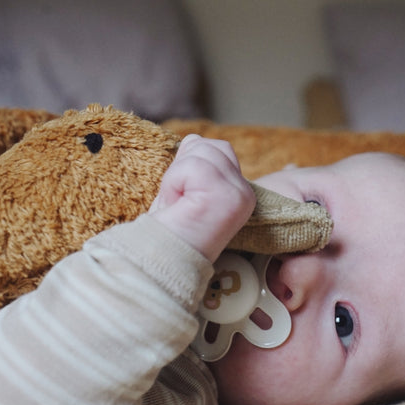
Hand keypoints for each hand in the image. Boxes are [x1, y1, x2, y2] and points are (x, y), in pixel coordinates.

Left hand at [149, 135, 255, 262]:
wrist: (158, 263)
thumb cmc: (167, 230)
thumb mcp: (182, 188)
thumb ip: (193, 163)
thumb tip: (193, 140)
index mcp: (238, 192)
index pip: (216, 149)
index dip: (189, 168)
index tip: (183, 201)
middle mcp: (246, 192)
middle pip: (209, 145)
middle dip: (183, 168)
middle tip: (179, 202)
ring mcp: (241, 194)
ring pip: (201, 150)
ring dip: (177, 177)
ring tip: (179, 204)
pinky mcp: (230, 197)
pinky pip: (193, 164)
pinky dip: (175, 183)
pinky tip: (179, 206)